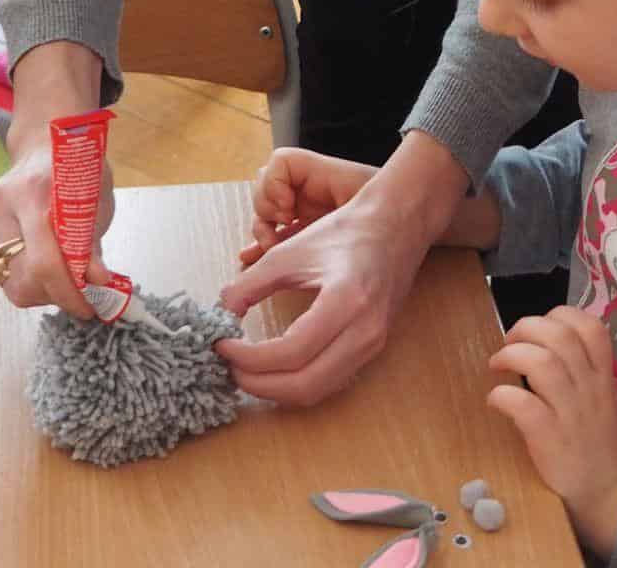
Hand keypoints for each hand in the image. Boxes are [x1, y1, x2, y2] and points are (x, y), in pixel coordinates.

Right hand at [0, 122, 112, 317]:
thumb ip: (93, 240)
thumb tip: (97, 282)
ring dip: (40, 291)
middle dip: (55, 296)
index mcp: (34, 192)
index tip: (89, 307)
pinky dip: (23, 279)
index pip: (45, 262)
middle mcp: (0, 206)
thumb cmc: (76, 169)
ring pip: (8, 283)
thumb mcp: (97, 197)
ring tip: (62, 276)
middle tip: (79, 294)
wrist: (42, 145)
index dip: (68, 293)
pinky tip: (40, 262)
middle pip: (22, 278)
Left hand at [217, 132, 470, 406]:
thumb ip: (250, 284)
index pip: (291, 352)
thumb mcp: (290, 251)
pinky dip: (296, 383)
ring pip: (316, 391)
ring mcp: (372, 344)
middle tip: (228, 366)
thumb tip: (220, 315)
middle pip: (304, 385)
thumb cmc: (344, 232)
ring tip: (247, 369)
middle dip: (258, 383)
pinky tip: (274, 367)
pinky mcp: (372, 349)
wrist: (395, 224)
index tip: (222, 345)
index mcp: (346, 300)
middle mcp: (364, 331)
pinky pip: (329, 382)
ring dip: (276, 389)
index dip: (249, 357)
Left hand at [488, 306, 616, 558]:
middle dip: (527, 327)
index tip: (542, 325)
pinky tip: (496, 400)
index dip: (561, 314)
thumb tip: (551, 345)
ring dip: (511, 355)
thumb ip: (587, 373)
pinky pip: (524, 405)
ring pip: (542, 362)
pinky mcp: (550, 440)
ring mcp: (571, 413)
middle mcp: (589, 389)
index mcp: (604, 377)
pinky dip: (503, 396)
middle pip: (559, 336)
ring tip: (497, 365)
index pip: (591, 327)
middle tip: (510, 341)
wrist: (611, 497)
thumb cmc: (602, 447)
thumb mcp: (605, 401)